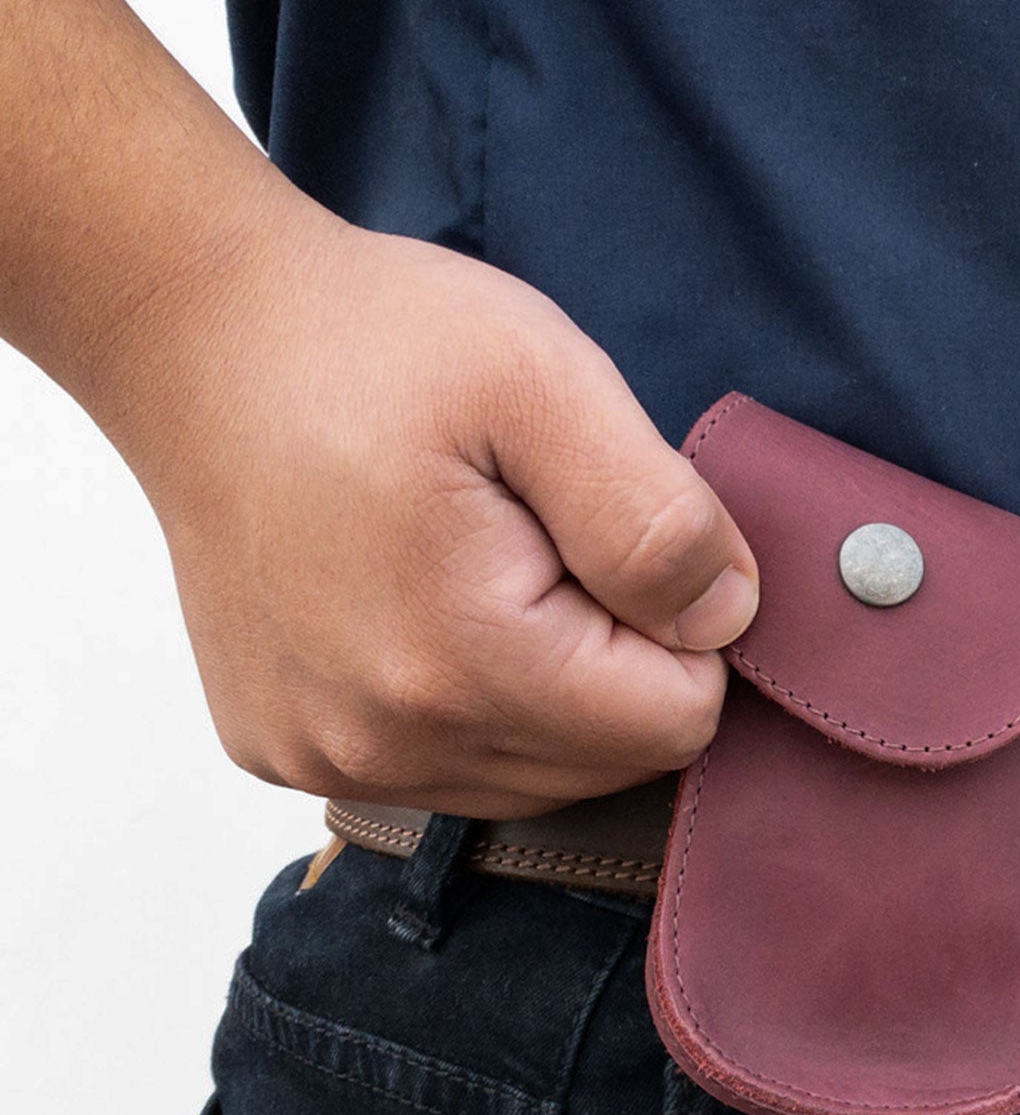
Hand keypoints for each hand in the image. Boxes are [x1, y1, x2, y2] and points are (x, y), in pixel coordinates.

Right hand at [118, 205, 757, 816]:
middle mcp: (385, 744)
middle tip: (548, 543)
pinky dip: (470, 705)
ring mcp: (326, 760)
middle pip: (612, 765)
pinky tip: (424, 606)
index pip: (677, 722)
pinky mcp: (290, 752)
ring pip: (537, 779)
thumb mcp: (547, 383)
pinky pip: (449, 772)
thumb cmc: (371, 344)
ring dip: (549, 690)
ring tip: (483, 568)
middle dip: (618, 662)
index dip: (684, 630)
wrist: (197, 336)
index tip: (617, 542)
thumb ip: (656, 521)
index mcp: (462, 663)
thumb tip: (727, 622)